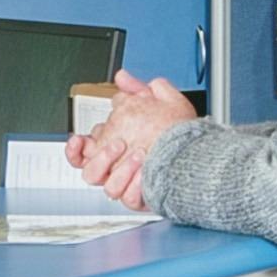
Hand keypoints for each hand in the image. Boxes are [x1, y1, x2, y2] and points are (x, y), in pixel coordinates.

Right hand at [70, 75, 200, 203]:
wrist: (201, 155)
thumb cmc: (180, 131)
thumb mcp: (163, 101)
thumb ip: (138, 90)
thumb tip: (122, 77)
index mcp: (115, 147)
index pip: (83, 152)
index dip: (75, 148)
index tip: (78, 140)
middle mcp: (118, 168)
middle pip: (90, 173)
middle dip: (102, 157)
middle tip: (119, 144)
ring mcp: (129, 184)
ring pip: (109, 187)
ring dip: (122, 170)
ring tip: (139, 155)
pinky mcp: (142, 198)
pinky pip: (129, 199)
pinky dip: (136, 186)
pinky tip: (146, 173)